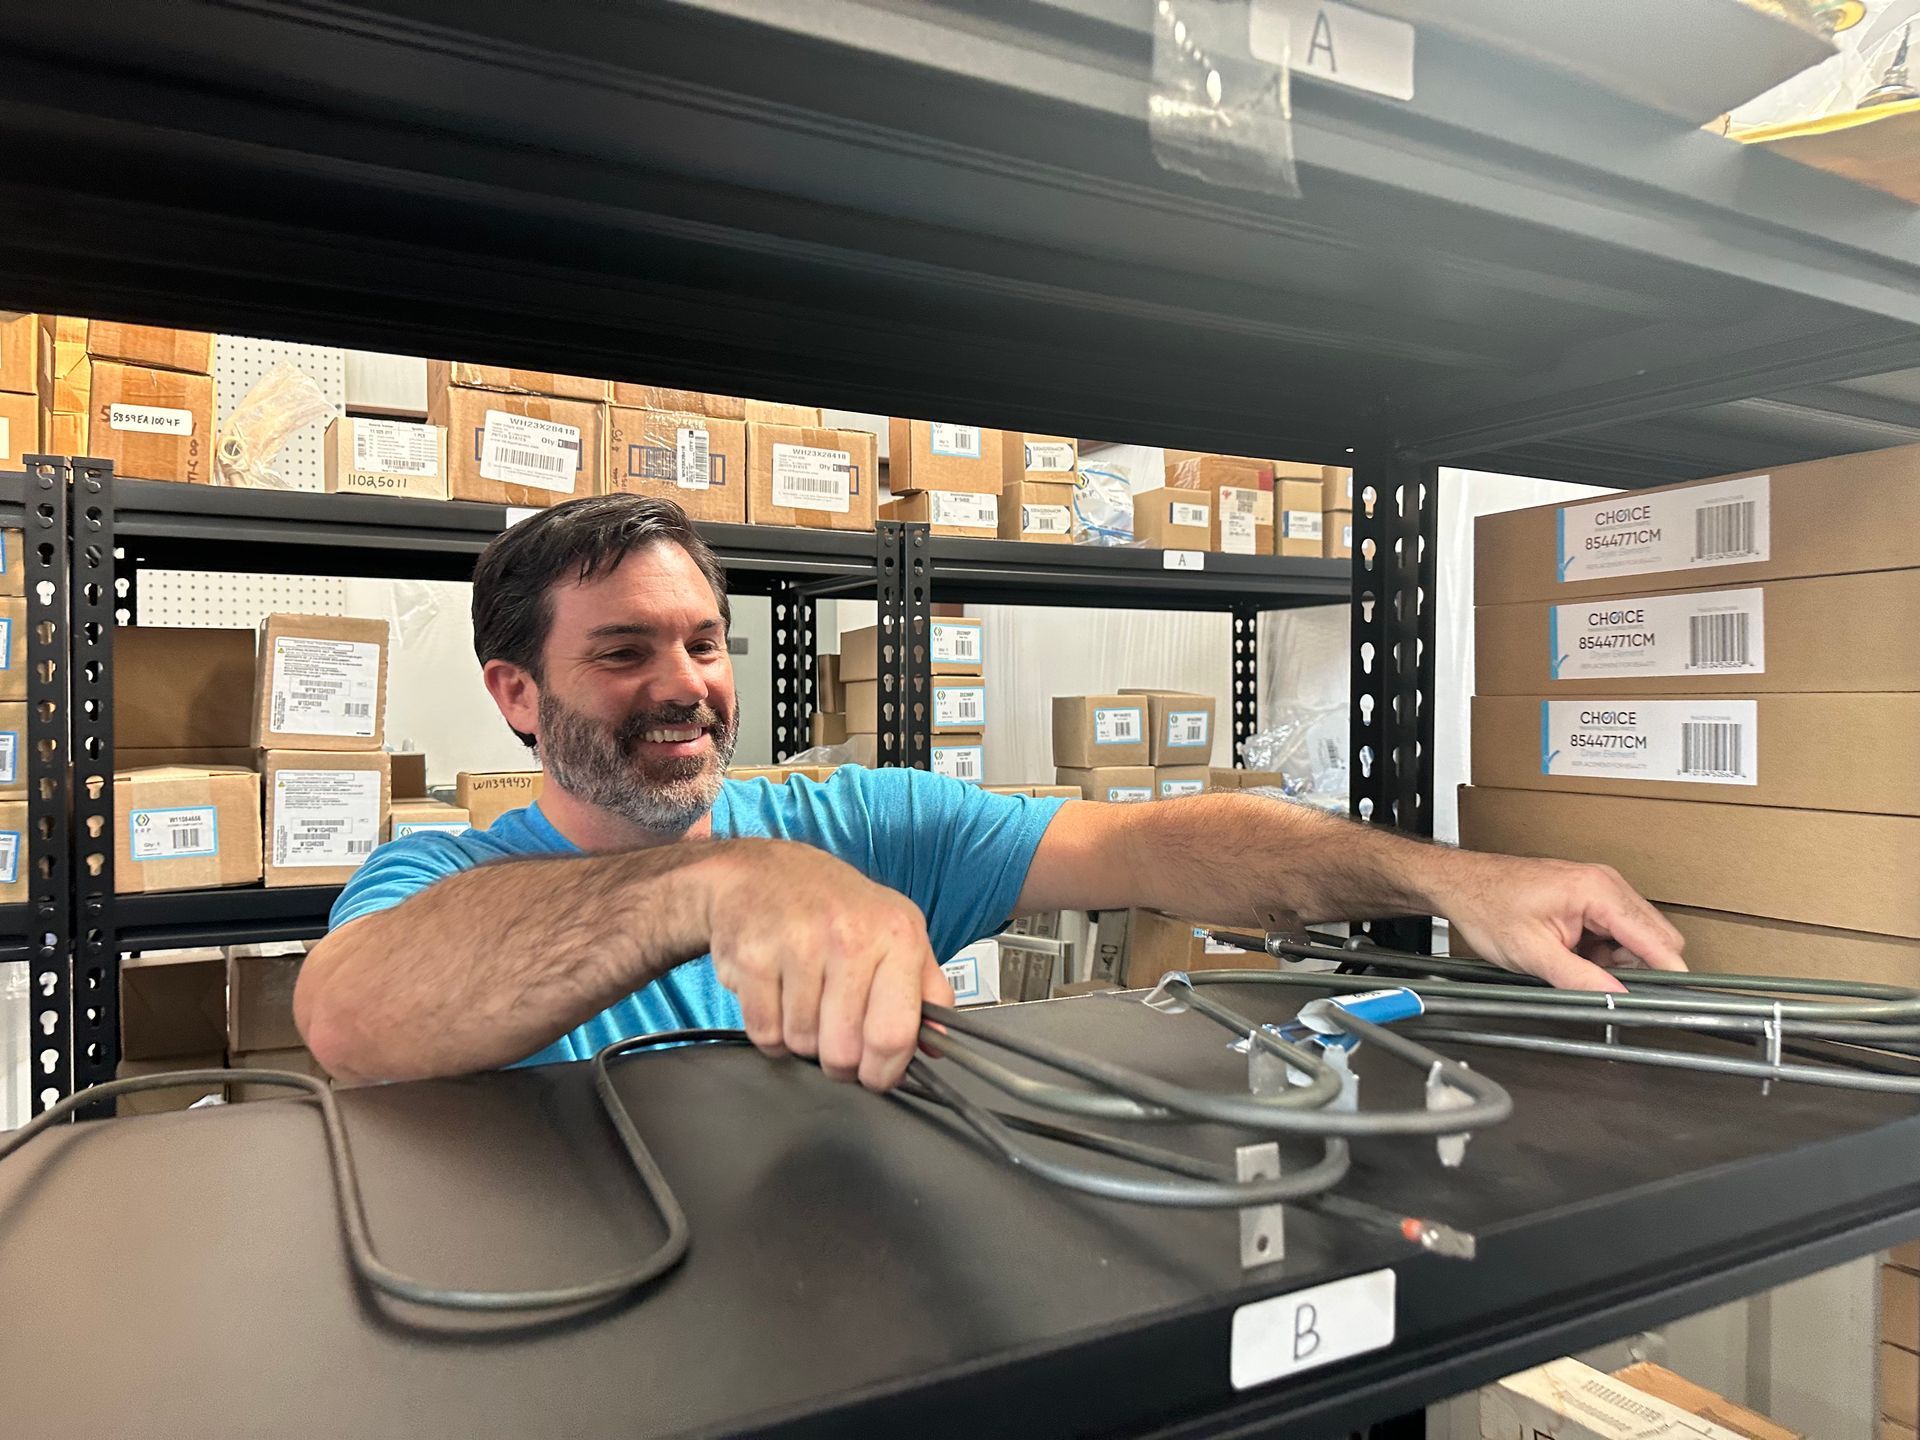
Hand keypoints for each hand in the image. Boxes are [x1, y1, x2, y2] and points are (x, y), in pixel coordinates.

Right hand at [703, 839, 951, 1090]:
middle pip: (844, 1051)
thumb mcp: (897, 929)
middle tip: (837, 1039)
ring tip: (806, 1003)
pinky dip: (770, 1032)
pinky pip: (764, 1033)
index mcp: (896, 935)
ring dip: (802, 1039)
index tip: (878, 1075)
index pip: (895, 1033)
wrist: (762, 869)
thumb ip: (927, 988)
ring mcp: (798, 946)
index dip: (884, 1071)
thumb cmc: (835, 904)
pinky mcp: (753, 958)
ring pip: (802, 1044)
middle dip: (840, 1062)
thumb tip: (938, 1044)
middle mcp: (850, 937)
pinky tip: (780, 1001)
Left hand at [1427, 850, 1686, 991]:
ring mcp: (1600, 889)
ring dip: (1619, 961)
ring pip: (1638, 938)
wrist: (1462, 884)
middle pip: (1655, 939)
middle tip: (1605, 988)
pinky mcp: (1591, 898)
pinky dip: (1605, 952)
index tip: (1675, 1002)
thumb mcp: (1532, 953)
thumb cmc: (1487, 906)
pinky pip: (1617, 932)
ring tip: (1575, 966)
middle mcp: (1606, 884)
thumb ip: (1579, 978)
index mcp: (1597, 891)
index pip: (1655, 939)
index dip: (1669, 974)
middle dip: (1640, 969)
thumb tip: (1617, 999)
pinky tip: (1574, 957)